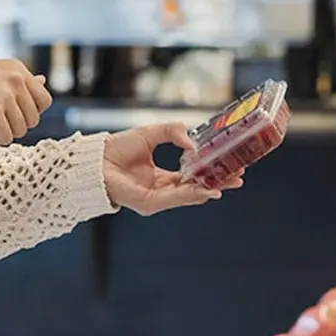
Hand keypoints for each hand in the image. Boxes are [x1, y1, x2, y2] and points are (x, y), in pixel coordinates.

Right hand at [0, 55, 51, 144]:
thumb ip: (18, 81)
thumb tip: (44, 81)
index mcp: (17, 68)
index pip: (44, 100)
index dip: (27, 112)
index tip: (6, 111)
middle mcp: (16, 79)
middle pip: (33, 120)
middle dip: (12, 124)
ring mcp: (5, 95)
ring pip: (20, 131)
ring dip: (0, 131)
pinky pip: (5, 139)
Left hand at [103, 122, 243, 214]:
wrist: (96, 158)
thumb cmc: (118, 147)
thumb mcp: (152, 134)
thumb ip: (174, 132)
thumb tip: (194, 142)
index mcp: (162, 177)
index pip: (193, 178)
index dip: (212, 173)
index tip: (231, 167)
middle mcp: (161, 190)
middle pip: (196, 189)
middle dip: (218, 183)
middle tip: (239, 178)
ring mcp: (156, 199)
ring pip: (189, 195)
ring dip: (211, 189)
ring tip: (230, 182)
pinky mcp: (149, 203)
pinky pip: (175, 198)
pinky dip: (193, 194)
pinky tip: (209, 190)